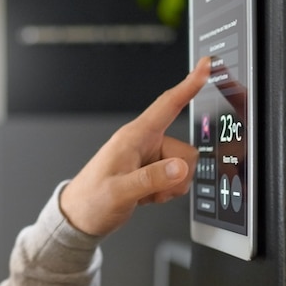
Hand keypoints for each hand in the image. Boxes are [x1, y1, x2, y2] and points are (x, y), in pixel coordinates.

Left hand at [58, 57, 210, 236]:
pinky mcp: (152, 173)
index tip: (205, 67)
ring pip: (183, 168)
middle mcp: (144, 144)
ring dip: (170, 186)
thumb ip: (151, 179)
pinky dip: (166, 192)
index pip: (167, 105)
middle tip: (151, 189)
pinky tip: (146, 196)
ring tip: (144, 193)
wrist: (80, 218)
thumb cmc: (90, 199)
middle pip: (185, 151)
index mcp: (133, 137)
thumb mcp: (119, 192)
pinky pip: (176, 180)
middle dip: (176, 175)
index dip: (189, 85)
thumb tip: (179, 168)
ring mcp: (149, 159)